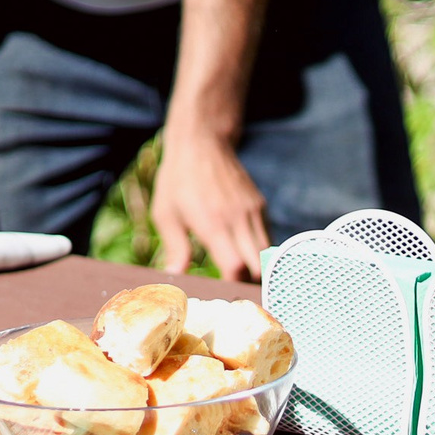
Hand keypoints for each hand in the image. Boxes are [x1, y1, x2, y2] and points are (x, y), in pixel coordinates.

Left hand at [151, 129, 271, 280]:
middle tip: (235, 289)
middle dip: (249, 281)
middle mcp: (238, 219)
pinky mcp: (260, 205)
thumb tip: (175, 276)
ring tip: (241, 274)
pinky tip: (244, 251)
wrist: (201, 143)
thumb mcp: (166, 214)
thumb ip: (175, 248)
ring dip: (257, 266)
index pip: (235, 267)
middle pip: (258, 266)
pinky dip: (259, 249)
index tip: (222, 290)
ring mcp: (253, 211)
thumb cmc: (178, 180)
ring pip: (267, 253)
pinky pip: (267, 236)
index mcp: (213, 225)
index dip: (232, 284)